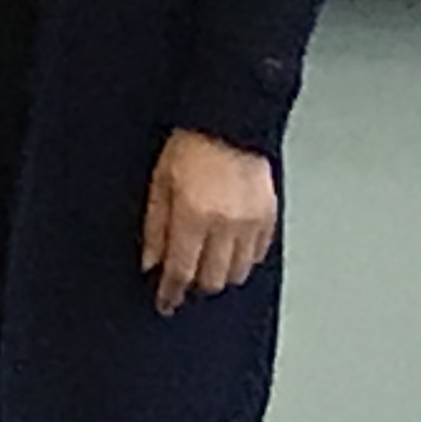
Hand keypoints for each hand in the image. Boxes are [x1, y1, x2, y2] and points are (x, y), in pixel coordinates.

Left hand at [139, 127, 277, 315]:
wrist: (230, 119)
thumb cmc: (191, 142)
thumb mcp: (160, 180)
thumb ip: (155, 226)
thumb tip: (151, 262)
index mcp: (194, 215)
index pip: (180, 271)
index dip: (170, 292)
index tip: (165, 302)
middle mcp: (226, 224)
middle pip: (212, 279)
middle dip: (194, 283)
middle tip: (184, 276)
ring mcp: (251, 223)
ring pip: (237, 273)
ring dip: (219, 273)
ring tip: (206, 261)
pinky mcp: (269, 217)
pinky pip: (257, 254)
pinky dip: (242, 258)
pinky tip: (229, 247)